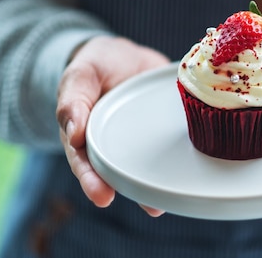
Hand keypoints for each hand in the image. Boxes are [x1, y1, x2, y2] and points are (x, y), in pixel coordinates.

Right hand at [56, 36, 169, 215]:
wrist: (124, 55)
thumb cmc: (96, 66)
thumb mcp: (80, 74)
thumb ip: (73, 100)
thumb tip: (74, 134)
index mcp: (86, 134)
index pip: (85, 162)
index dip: (92, 181)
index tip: (103, 197)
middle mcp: (113, 144)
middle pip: (117, 172)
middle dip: (132, 190)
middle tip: (148, 206)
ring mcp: (139, 140)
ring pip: (144, 166)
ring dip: (155, 186)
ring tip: (166, 203)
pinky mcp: (160, 130)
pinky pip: (168, 146)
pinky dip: (177, 160)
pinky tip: (187, 175)